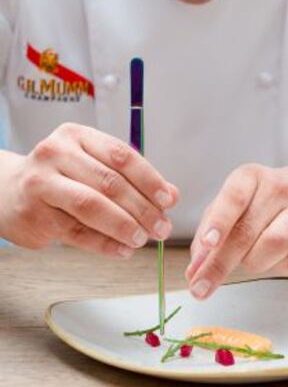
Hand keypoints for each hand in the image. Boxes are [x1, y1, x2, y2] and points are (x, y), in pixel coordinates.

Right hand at [0, 123, 178, 257]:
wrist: (7, 190)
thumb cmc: (60, 177)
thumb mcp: (94, 165)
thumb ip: (132, 178)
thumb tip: (171, 195)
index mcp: (78, 135)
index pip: (121, 155)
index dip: (149, 179)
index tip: (168, 199)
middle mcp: (57, 153)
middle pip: (109, 182)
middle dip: (142, 208)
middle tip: (162, 227)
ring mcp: (42, 182)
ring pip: (91, 205)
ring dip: (124, 225)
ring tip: (143, 239)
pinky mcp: (34, 213)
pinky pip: (76, 231)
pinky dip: (104, 244)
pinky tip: (122, 250)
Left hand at [186, 163, 287, 298]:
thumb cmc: (256, 202)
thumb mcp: (228, 203)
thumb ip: (207, 230)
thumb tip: (195, 268)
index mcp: (250, 177)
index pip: (234, 197)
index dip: (219, 222)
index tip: (206, 245)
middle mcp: (277, 189)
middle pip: (247, 230)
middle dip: (220, 263)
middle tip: (200, 286)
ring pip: (274, 244)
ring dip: (251, 263)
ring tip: (243, 261)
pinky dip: (274, 267)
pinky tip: (267, 260)